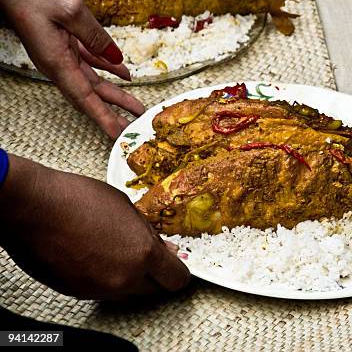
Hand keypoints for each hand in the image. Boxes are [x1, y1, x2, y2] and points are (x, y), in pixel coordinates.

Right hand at [0, 0, 143, 138]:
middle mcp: (58, 64)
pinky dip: (107, 67)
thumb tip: (116, 59)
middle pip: (92, 95)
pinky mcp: (61, 42)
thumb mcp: (72, 11)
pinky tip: (123, 73)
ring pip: (92, 80)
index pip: (86, 99)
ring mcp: (59, 54)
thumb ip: (96, 37)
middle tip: (136, 125)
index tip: (119, 136)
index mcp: (58, 62)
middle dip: (115, 111)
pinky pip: (89, 61)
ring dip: (115, 93)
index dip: (104, 118)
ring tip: (135, 106)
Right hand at [0, 155, 189, 299]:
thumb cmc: (78, 199)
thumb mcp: (126, 207)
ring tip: (114, 250)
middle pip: (154, 289)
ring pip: (128, 292)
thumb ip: (149, 234)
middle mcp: (124, 278)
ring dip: (129, 277)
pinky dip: (105, 279)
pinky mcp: (78, 292)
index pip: (176, 279)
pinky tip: (95, 255)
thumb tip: (166, 249)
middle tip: (145, 255)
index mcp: (143, 253)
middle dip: (154, 274)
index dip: (178, 272)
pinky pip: (103, 291)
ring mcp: (100, 289)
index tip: (174, 266)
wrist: (33, 206)